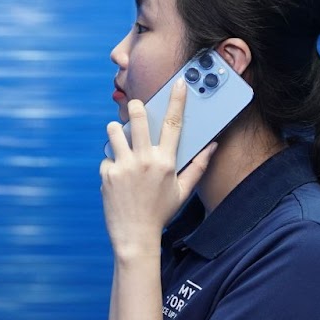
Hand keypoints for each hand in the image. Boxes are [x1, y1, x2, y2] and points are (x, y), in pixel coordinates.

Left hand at [100, 81, 215, 259]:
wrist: (135, 236)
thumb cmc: (161, 212)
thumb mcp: (183, 191)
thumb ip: (197, 167)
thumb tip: (211, 146)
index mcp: (165, 162)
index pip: (173, 123)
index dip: (177, 100)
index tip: (178, 83)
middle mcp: (144, 160)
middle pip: (137, 118)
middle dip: (135, 107)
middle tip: (135, 106)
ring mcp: (123, 166)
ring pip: (114, 131)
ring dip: (116, 131)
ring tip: (122, 142)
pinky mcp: (107, 174)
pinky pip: (107, 158)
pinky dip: (111, 163)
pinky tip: (118, 178)